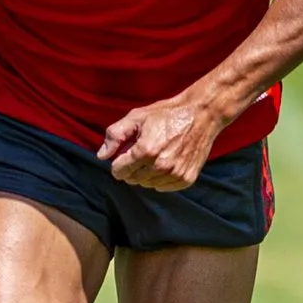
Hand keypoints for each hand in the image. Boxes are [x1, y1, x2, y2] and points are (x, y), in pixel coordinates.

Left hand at [97, 96, 219, 190]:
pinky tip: (166, 163)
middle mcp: (160, 165)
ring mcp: (175, 173)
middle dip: (132, 168)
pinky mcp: (186, 178)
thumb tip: (101, 155)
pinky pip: (164, 187)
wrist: (200, 115)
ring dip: (146, 174)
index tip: (124, 156)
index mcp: (145, 150)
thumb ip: (115, 135)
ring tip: (155, 156)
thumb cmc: (166, 114)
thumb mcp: (136, 117)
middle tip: (142, 152)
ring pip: (148, 184)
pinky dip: (161, 178)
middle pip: (132, 179)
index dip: (118, 163)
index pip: (119, 170)